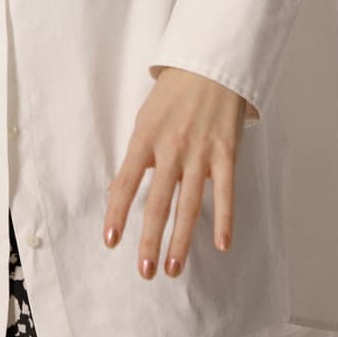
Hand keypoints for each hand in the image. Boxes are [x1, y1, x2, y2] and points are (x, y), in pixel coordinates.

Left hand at [103, 67, 245, 279]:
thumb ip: (137, 154)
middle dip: (150, 241)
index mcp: (145, 137)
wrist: (209, 65)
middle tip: (145, 271)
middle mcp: (171, 148)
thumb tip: (118, 190)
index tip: (111, 241)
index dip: (117, 214)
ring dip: (181, 240)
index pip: (125, 182)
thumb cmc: (173, 92)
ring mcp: (200, 152)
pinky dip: (225, 220)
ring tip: (173, 268)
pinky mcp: (226, 152)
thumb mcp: (145, 117)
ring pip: (189, 205)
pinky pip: (225, 192)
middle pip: (158, 202)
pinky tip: (221, 244)